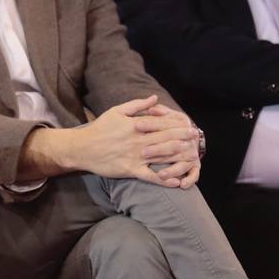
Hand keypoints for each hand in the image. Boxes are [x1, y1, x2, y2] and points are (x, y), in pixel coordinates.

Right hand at [72, 95, 200, 187]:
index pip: (161, 123)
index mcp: (135, 125)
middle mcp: (137, 140)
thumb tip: (155, 98)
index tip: (189, 124)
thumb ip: (137, 105)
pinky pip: (150, 176)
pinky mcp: (130, 169)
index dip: (177, 124)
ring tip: (193, 155)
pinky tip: (175, 181)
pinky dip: (163, 179)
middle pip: (166, 138)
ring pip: (162, 156)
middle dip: (183, 137)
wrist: (82, 148)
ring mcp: (135, 156)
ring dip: (179, 156)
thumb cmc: (99, 129)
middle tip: (196, 137)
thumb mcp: (116, 111)